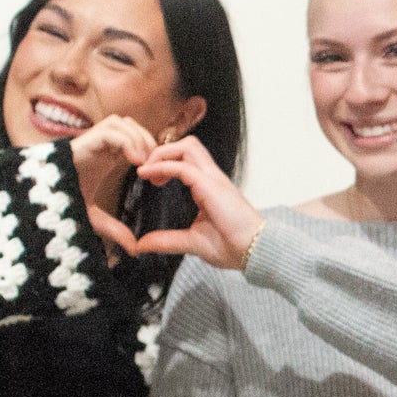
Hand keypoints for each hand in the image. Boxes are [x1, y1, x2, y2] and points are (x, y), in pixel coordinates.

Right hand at [66, 116, 159, 250]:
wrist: (36, 199)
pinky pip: (112, 129)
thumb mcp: (94, 218)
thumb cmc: (61, 204)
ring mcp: (90, 140)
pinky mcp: (84, 140)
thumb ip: (114, 229)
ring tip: (142, 164)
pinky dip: (127, 141)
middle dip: (147, 142)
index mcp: (105, 157)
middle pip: (132, 125)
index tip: (156, 178)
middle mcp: (99, 145)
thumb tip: (135, 250)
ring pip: (123, 122)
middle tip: (153, 168)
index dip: (150, 152)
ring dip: (138, 139)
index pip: (135, 138)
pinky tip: (133, 161)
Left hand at [124, 137, 267, 271]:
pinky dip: (162, 166)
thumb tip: (141, 245)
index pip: (187, 159)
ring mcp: (214, 180)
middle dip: (162, 151)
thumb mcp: (191, 243)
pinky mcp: (212, 187)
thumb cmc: (233, 247)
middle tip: (146, 172)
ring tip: (148, 171)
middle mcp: (213, 179)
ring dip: (163, 153)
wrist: (254, 252)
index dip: (165, 162)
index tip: (148, 178)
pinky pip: (183, 167)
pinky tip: (147, 175)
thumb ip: (166, 241)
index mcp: (210, 188)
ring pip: (187, 146)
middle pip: (187, 145)